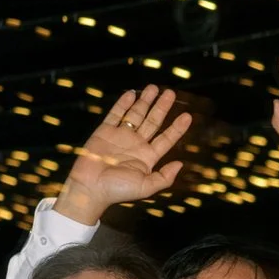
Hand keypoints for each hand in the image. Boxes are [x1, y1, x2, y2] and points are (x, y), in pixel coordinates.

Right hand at [57, 87, 189, 224]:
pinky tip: (132, 93)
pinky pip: (115, 114)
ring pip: (136, 114)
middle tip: (170, 93)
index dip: (177, 128)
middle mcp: (136, 145)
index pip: (166, 139)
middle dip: (162, 107)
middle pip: (153, 122)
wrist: (91, 187)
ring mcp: (120, 137)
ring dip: (145, 101)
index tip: (188, 116)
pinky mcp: (104, 131)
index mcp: (147, 157)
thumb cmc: (118, 190)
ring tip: (154, 88)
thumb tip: (180, 164)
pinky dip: (123, 104)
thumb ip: (164, 177)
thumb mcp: (146, 187)